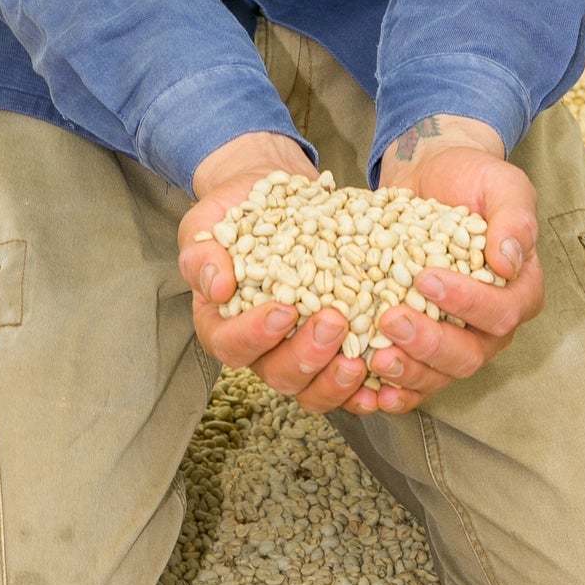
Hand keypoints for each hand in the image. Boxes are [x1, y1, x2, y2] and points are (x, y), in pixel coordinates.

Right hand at [178, 133, 370, 415]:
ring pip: (314, 388)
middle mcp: (261, 349)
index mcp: (222, 326)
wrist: (271, 196)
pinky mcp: (334, 348)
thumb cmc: (232, 212)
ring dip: (336, 380)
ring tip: (359, 358)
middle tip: (334, 321)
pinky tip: (382, 376)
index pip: (231, 345)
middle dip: (307, 355)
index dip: (256, 335)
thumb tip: (215, 288)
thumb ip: (202, 255)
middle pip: (278, 374)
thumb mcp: (206, 225)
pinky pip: (347, 381)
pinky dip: (365, 387)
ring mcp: (299, 351)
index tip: (283, 310)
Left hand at [352, 115, 541, 414]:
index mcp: (519, 291)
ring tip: (375, 356)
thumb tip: (509, 262)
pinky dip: (391, 389)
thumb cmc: (471, 178)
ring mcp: (455, 339)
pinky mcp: (421, 344)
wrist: (431, 174)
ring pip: (439, 375)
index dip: (466, 303)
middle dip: (430, 343)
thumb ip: (513, 219)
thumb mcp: (501, 183)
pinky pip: (412, 381)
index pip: (501, 313)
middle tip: (391, 319)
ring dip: (407, 371)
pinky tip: (368, 390)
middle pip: (469, 356)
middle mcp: (491, 326)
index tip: (426, 277)